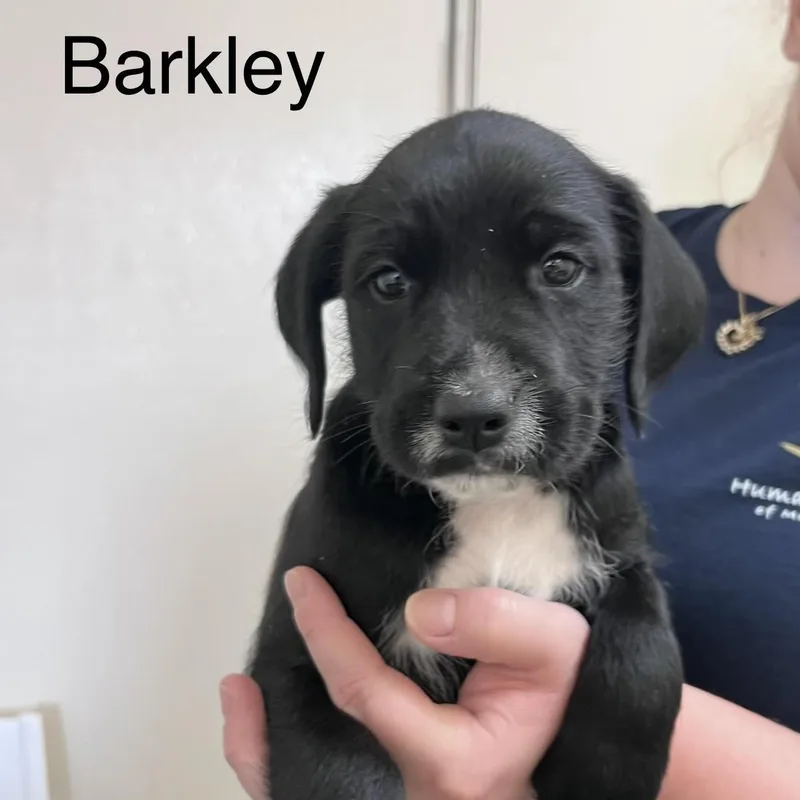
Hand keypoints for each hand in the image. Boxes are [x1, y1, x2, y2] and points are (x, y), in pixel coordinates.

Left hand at [221, 567, 589, 799]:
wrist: (576, 747)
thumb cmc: (564, 694)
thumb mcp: (554, 646)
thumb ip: (498, 622)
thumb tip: (418, 613)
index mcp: (451, 759)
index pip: (363, 690)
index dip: (324, 633)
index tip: (302, 582)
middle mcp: (415, 796)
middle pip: (322, 754)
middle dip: (274, 706)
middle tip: (249, 660)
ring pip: (314, 789)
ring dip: (265, 749)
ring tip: (238, 696)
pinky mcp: (400, 797)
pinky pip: (329, 794)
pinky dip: (286, 770)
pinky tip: (270, 737)